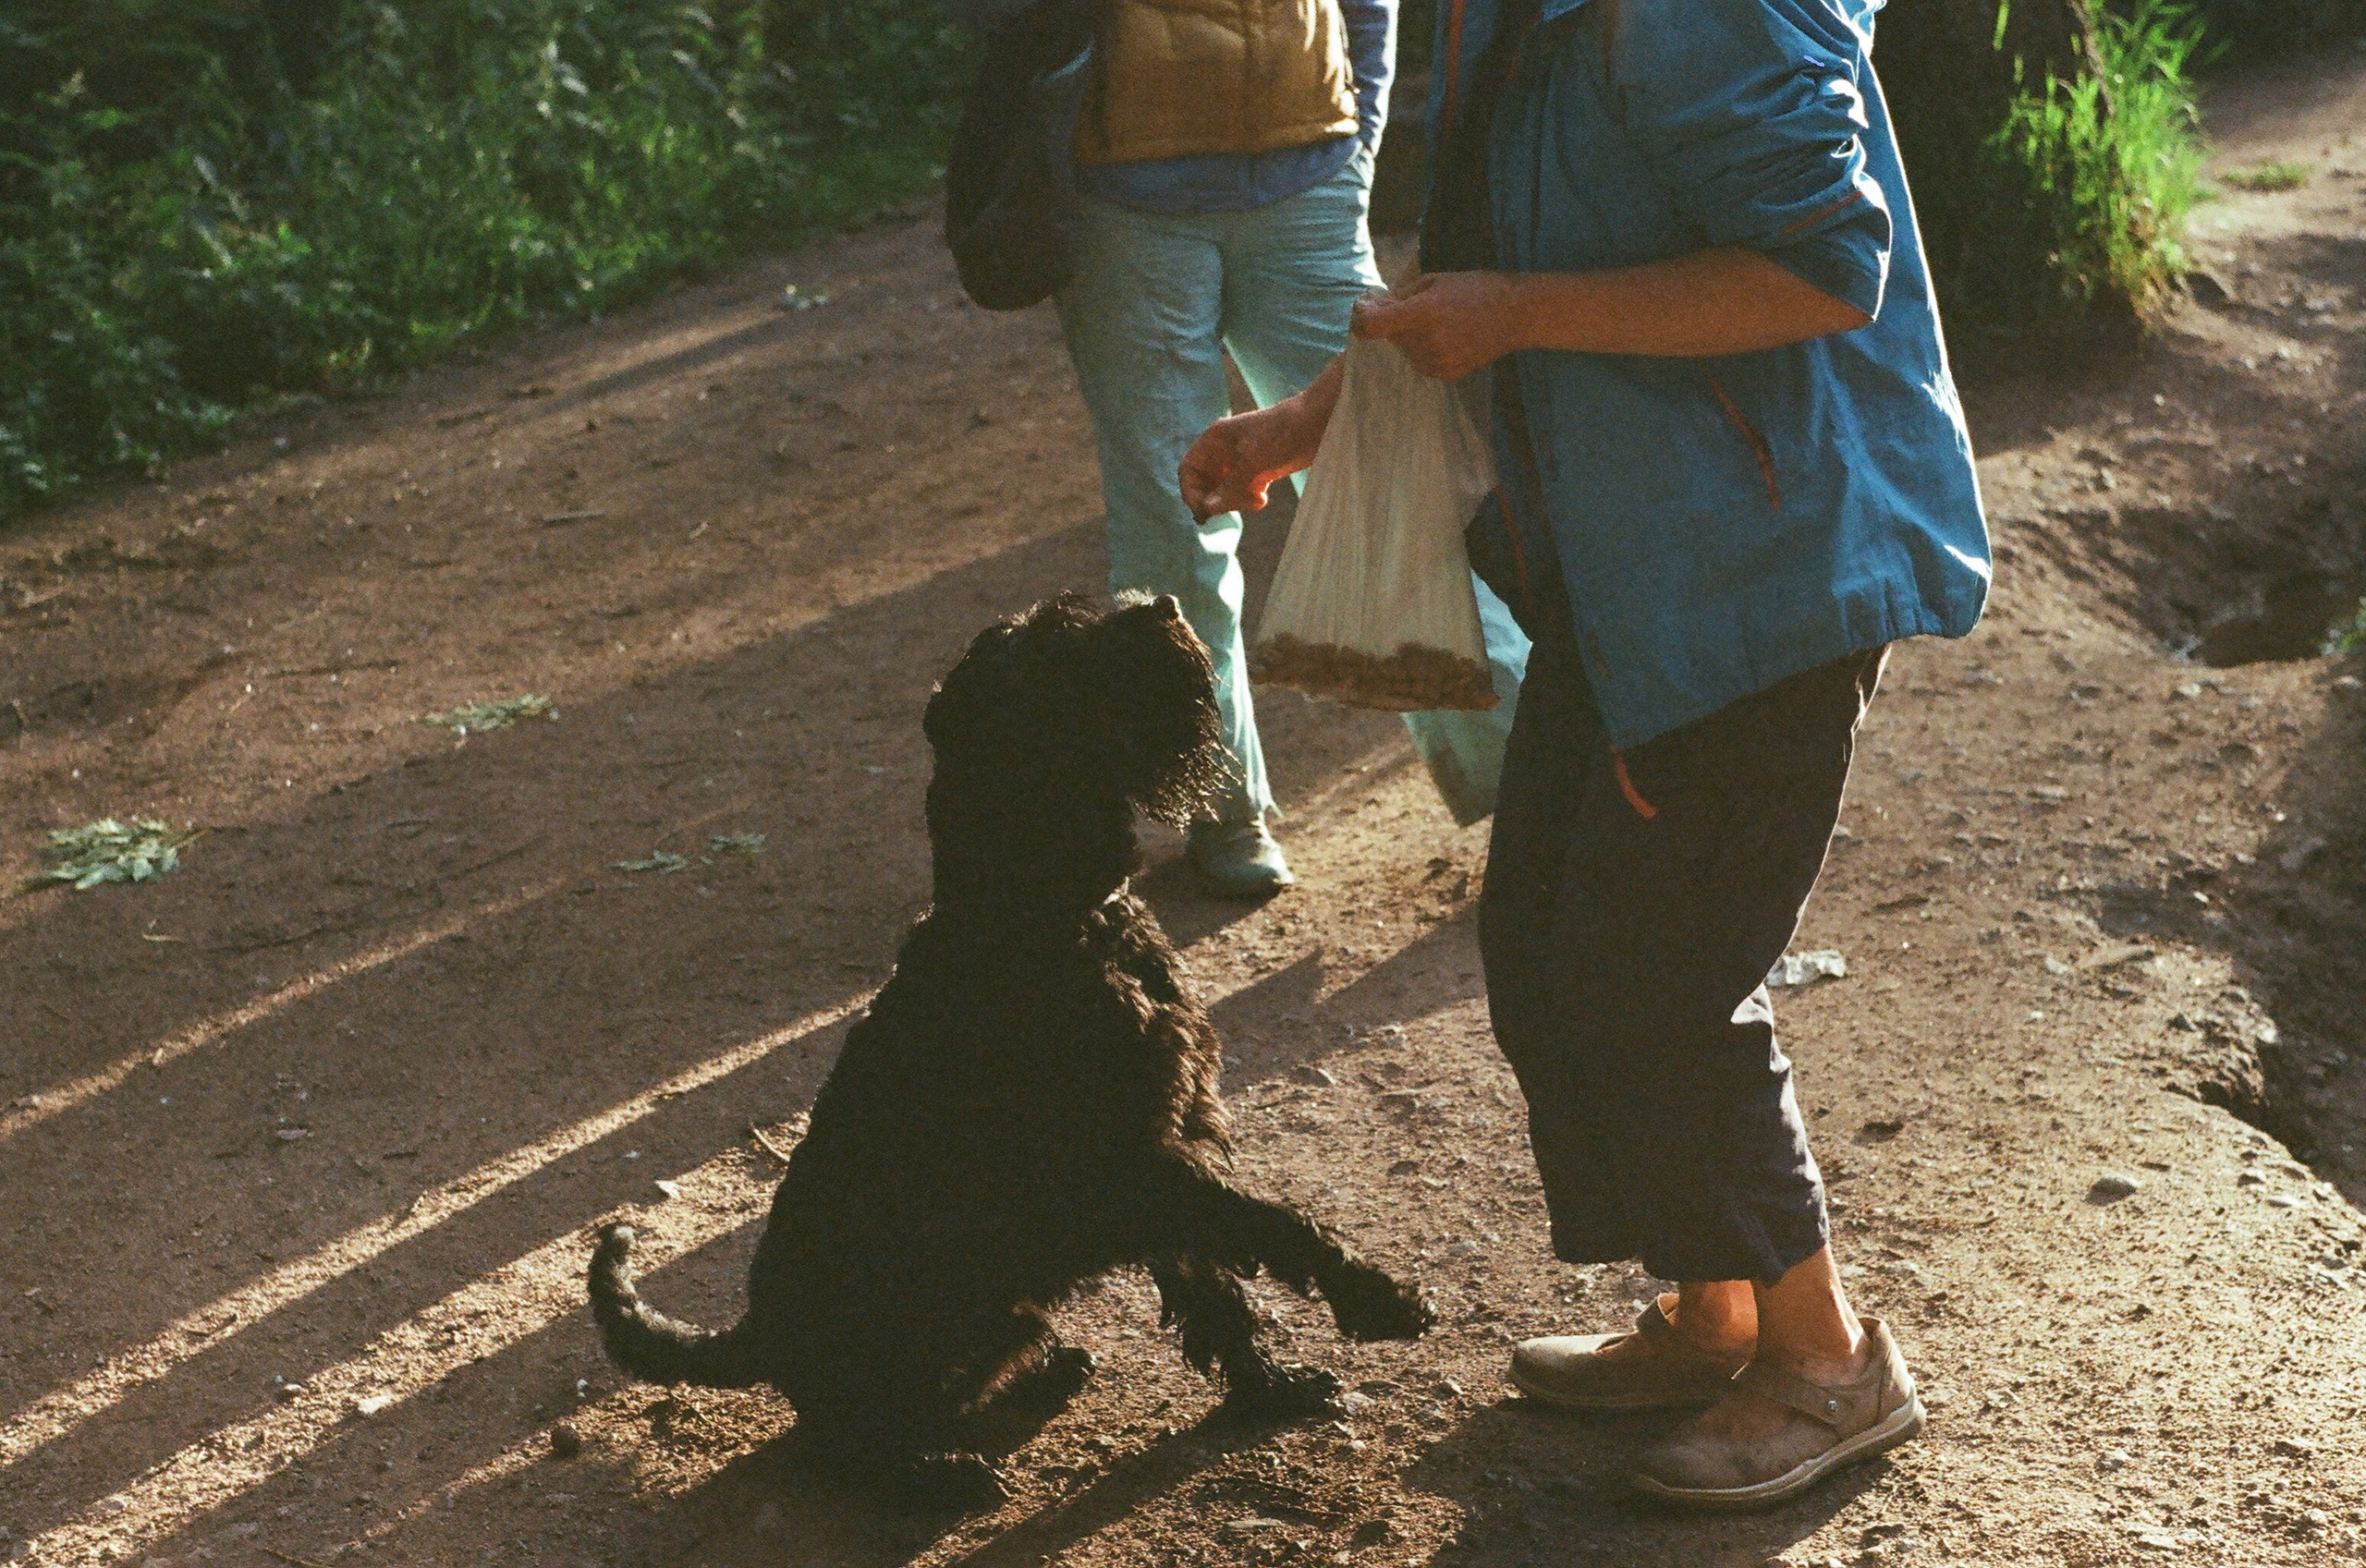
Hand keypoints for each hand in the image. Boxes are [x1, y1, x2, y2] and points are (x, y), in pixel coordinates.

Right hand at [1179, 394, 1330, 519]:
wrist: (1318, 423)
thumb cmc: (1283, 433)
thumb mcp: (1253, 461)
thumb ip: (1230, 486)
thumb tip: (1208, 509)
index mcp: (1215, 440)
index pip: (1189, 469)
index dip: (1191, 491)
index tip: (1203, 510)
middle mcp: (1224, 451)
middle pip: (1205, 483)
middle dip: (1216, 499)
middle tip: (1229, 510)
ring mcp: (1241, 461)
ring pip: (1225, 491)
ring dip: (1234, 501)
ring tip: (1253, 501)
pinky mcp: (1259, 470)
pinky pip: (1243, 492)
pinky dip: (1248, 499)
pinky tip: (1261, 498)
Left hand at [1352, 272, 1526, 379]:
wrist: (1516, 314)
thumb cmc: (1475, 289)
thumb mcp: (1435, 279)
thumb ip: (1400, 295)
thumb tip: (1372, 308)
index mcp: (1423, 312)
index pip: (1371, 325)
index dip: (1360, 317)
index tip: (1364, 308)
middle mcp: (1428, 341)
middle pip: (1389, 336)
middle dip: (1394, 321)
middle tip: (1418, 307)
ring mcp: (1437, 361)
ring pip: (1404, 350)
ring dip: (1411, 337)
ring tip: (1440, 321)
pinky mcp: (1446, 374)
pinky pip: (1420, 362)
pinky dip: (1425, 350)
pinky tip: (1448, 336)